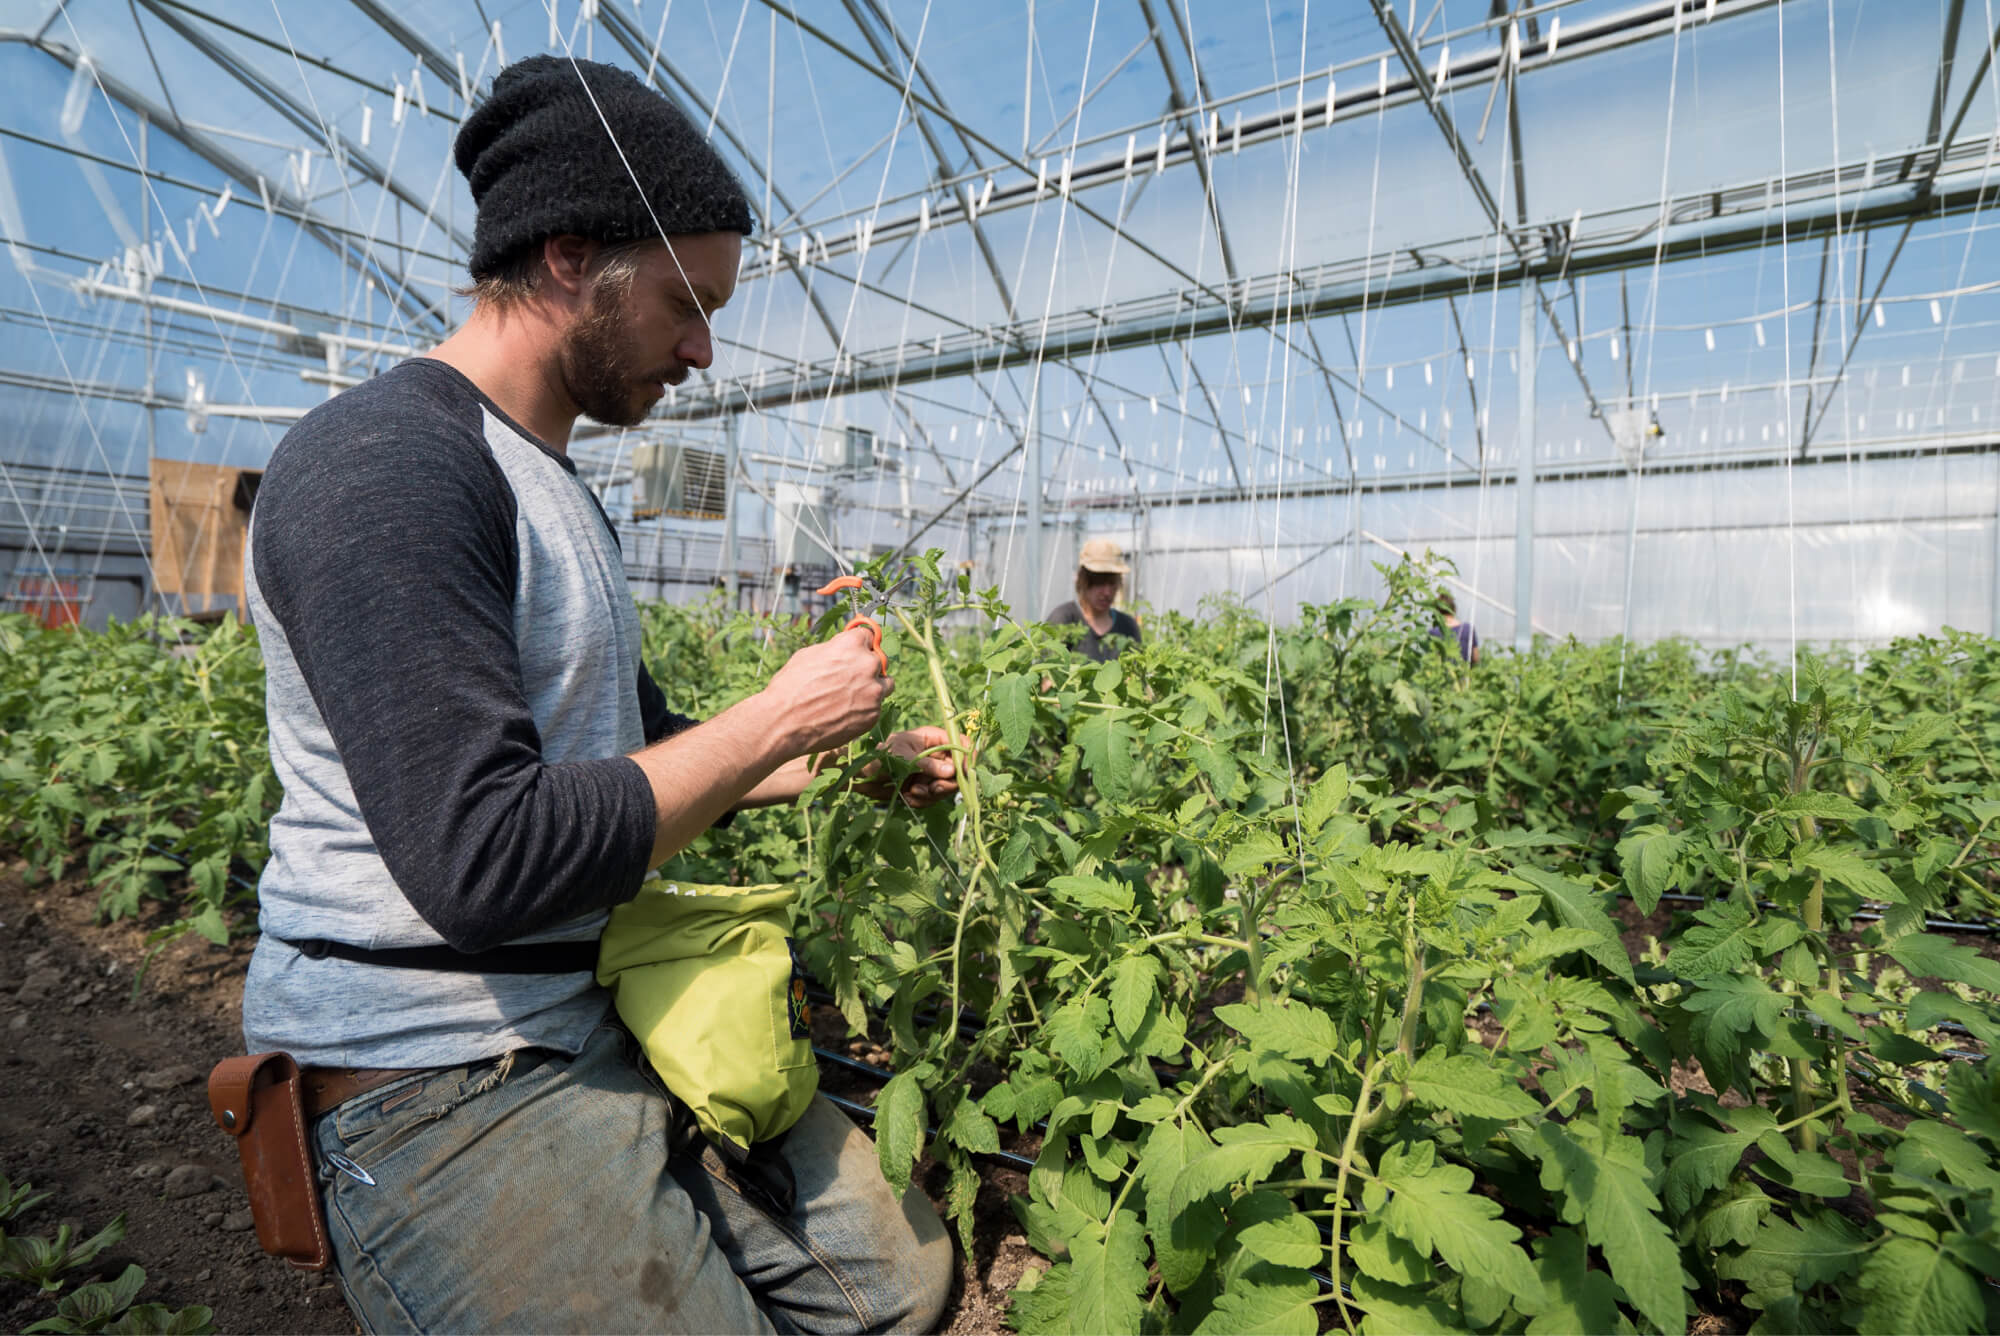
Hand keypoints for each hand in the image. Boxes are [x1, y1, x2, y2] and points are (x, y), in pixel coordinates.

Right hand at [761, 626, 891, 756]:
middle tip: (850, 678)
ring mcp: (874, 691)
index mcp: (852, 644)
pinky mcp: (873, 714)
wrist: (784, 723)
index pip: (869, 636)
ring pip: (885, 684)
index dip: (861, 644)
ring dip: (873, 687)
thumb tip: (843, 649)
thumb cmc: (790, 687)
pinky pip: (876, 707)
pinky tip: (845, 713)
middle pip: (879, 660)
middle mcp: (868, 664)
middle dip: (867, 667)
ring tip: (851, 697)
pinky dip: (865, 709)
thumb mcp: (809, 655)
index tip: (858, 651)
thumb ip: (834, 649)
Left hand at [854, 726, 960, 807]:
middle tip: (933, 789)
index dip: (967, 758)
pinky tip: (908, 797)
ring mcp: (932, 772)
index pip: (962, 744)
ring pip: (946, 787)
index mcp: (935, 739)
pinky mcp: (925, 787)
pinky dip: (921, 801)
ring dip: (932, 794)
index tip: (963, 773)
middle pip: (959, 770)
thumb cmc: (880, 754)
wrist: (862, 771)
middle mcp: (938, 755)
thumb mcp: (902, 755)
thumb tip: (952, 771)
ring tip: (912, 792)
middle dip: (948, 783)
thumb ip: (927, 764)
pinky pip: (932, 798)